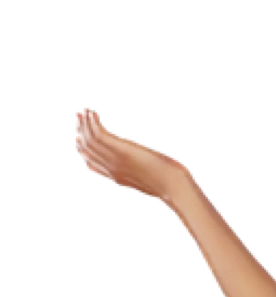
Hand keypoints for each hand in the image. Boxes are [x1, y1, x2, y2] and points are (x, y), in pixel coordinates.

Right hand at [75, 107, 190, 204]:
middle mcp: (110, 170)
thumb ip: (144, 170)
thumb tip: (152, 161)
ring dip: (85, 123)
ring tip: (85, 110)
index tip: (80, 135)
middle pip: (86, 151)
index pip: (91, 164)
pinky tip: (92, 111)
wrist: (175, 186)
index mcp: (116, 177)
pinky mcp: (119, 150)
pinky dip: (92, 121)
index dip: (83, 148)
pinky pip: (97, 133)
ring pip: (89, 140)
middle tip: (78, 117)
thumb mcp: (154, 177)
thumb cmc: (172, 182)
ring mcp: (113, 160)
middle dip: (81, 133)